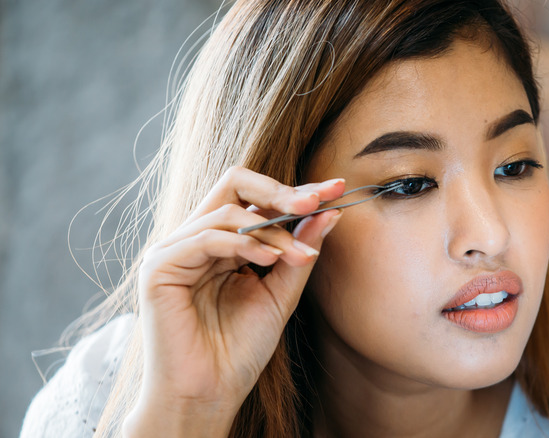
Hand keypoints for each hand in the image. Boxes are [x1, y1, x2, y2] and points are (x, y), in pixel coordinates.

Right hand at [124, 167, 344, 436]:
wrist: (208, 395)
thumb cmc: (240, 350)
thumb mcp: (280, 294)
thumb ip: (299, 252)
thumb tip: (329, 212)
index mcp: (222, 242)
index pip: (257, 199)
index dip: (296, 191)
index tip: (337, 188)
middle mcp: (195, 238)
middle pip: (234, 183)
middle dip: (280, 190)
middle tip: (317, 201)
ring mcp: (174, 250)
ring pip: (226, 211)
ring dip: (271, 229)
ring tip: (298, 254)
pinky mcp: (159, 267)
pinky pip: (206, 237)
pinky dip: (243, 243)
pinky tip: (271, 258)